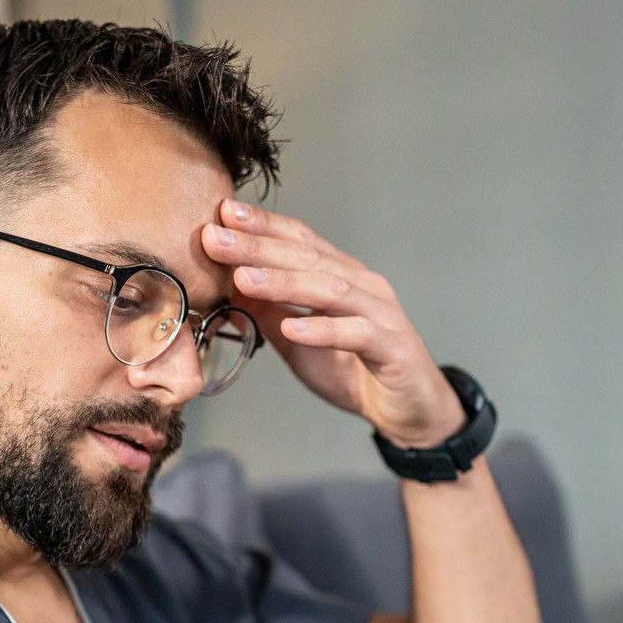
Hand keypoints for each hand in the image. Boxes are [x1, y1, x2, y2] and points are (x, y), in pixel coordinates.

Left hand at [201, 200, 464, 447]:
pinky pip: (356, 333)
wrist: (407, 410)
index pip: (299, 241)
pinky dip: (323, 330)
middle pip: (307, 258)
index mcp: (341, 276)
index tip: (223, 212)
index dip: (263, 225)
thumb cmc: (354, 370)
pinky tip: (294, 328)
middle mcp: (362, 285)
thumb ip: (270, 314)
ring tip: (243, 279)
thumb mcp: (299, 342)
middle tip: (216, 238)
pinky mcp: (392, 346)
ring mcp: (380, 313)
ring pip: (329, 289)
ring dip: (283, 283)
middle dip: (259, 247)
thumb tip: (229, 288)